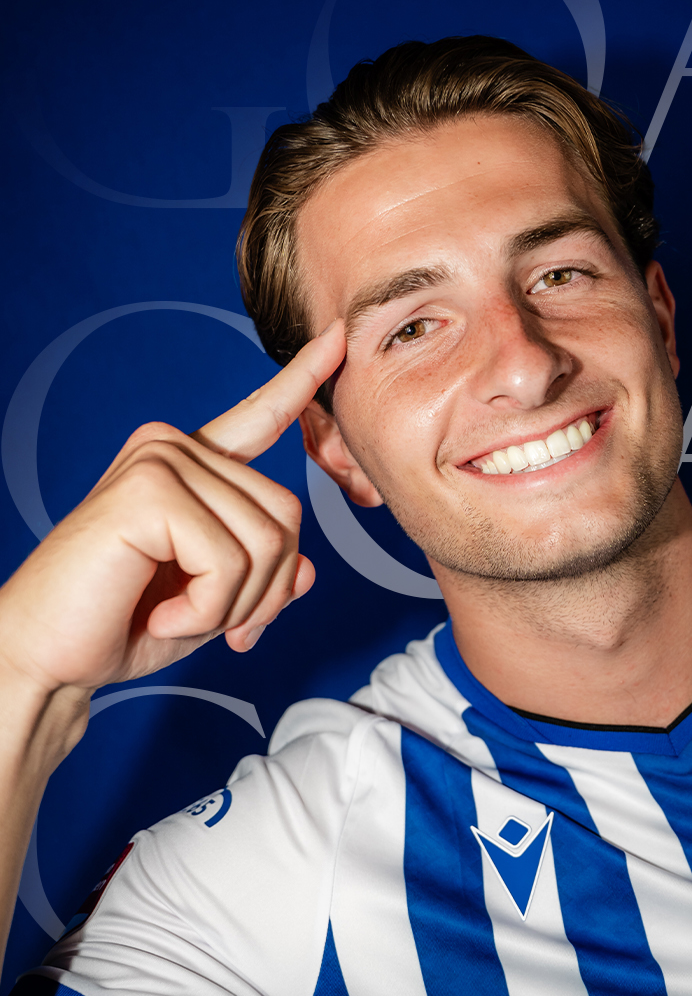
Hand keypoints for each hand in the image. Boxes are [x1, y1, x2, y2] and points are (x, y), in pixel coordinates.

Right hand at [0, 323, 346, 703]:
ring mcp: (158, 462)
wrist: (48, 658)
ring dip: (231, 606)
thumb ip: (263, 576)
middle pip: (287, 515)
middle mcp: (173, 448)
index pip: (259, 417)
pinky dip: (205, 609)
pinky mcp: (146, 491)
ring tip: (174, 618)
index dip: (302, 379)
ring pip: (266, 543)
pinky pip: (229, 561)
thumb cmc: (120, 626)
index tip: (338, 337)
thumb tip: (307, 570)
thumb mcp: (214, 602)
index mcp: (189, 464)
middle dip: (262, 591)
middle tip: (207, 623)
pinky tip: (161, 616)